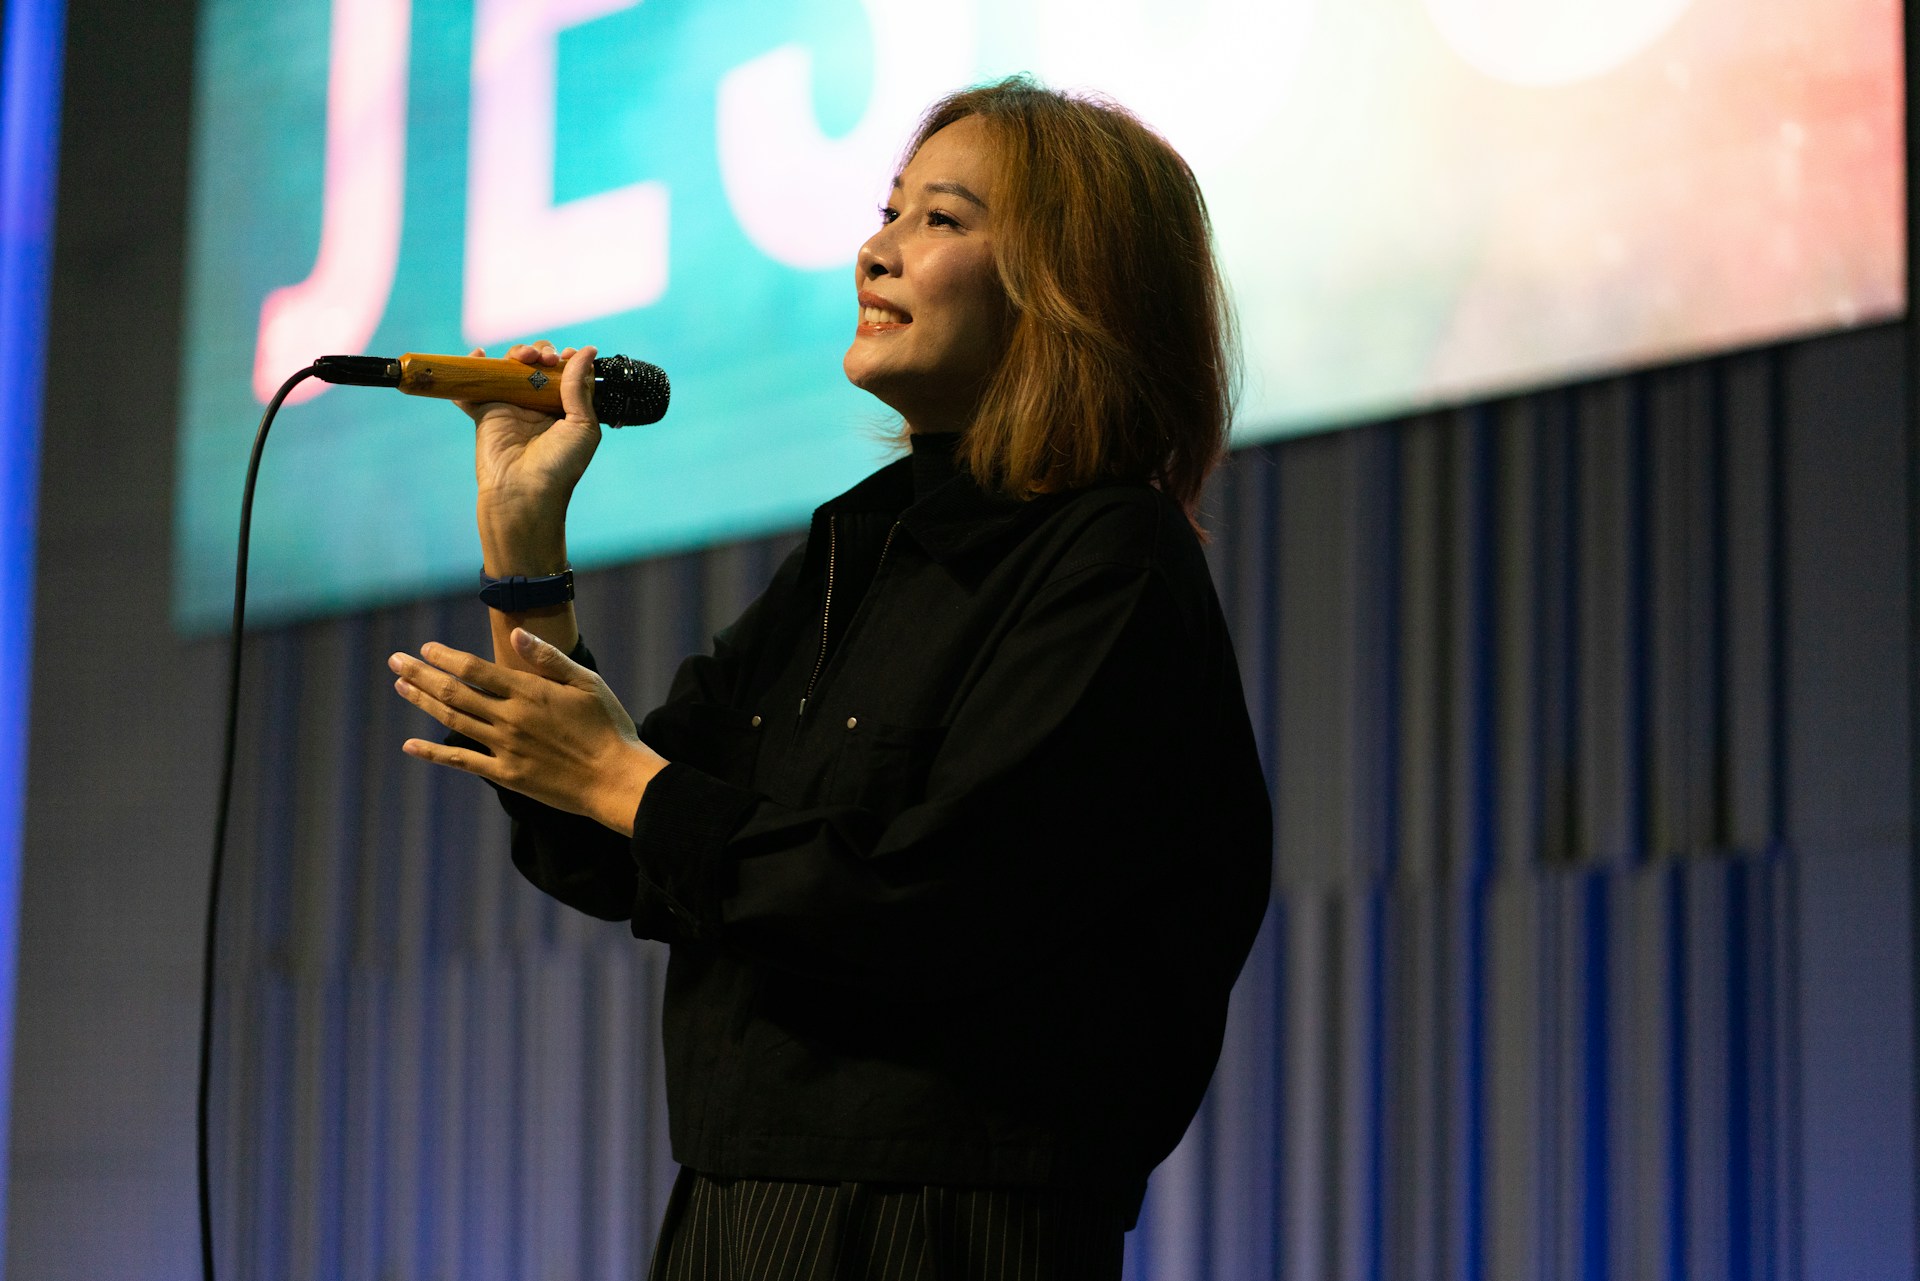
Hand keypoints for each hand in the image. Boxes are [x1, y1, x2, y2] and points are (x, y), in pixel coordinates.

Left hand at [390, 628, 665, 834]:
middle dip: (421, 674)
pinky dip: (433, 754)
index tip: (425, 648)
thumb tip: (516, 635)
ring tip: (401, 687)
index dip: (446, 657)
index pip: (475, 669)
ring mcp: (505, 748)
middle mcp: (509, 718)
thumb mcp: (586, 683)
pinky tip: (411, 745)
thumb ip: (548, 658)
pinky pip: (462, 762)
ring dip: (423, 702)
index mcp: (528, 692)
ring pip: (453, 721)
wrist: (615, 779)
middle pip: (454, 692)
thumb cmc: (608, 727)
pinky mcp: (507, 774)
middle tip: (396, 661)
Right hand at [461, 341, 601, 567]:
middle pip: (537, 365)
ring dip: (516, 353)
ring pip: (509, 368)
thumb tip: (588, 351)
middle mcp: (539, 405)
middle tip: (546, 359)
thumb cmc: (560, 466)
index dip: (566, 360)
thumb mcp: (582, 426)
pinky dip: (471, 368)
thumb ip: (580, 388)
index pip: (565, 374)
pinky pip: (475, 386)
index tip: (567, 357)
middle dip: (542, 352)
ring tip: (524, 356)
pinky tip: (476, 356)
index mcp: (566, 409)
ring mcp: (511, 407)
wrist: (524, 493)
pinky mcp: (486, 412)